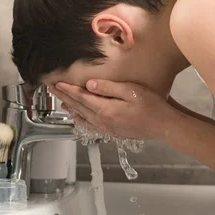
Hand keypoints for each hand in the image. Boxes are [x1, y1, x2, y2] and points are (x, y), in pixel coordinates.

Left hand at [49, 80, 175, 139]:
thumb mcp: (130, 91)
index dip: (67, 89)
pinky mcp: (112, 132)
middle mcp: (102, 120)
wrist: (162, 126)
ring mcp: (106, 128)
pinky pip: (90, 126)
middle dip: (64, 97)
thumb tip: (88, 84)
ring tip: (61, 101)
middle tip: (52, 89)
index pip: (81, 97)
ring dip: (70, 108)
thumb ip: (108, 87)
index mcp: (105, 109)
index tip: (56, 83)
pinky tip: (78, 117)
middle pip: (78, 107)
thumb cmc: (150, 105)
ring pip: (82, 117)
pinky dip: (81, 120)